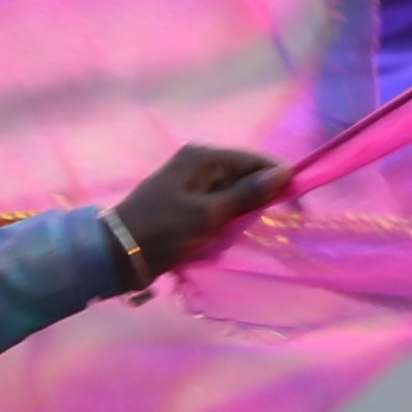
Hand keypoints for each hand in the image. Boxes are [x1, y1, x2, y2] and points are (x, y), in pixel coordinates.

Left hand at [108, 144, 289, 281]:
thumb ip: (246, 194)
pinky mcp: (183, 203)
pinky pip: (215, 209)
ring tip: (226, 236)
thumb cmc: (162, 231)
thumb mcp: (208, 215)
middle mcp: (196, 163)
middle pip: (243, 177)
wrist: (116, 253)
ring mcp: (188, 183)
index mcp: (202, 157)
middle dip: (251, 203)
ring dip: (235, 218)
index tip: (295, 206)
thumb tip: (283, 174)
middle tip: (248, 229)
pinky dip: (220, 224)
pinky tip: (214, 240)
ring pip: (230, 196)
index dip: (276, 181)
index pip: (254, 161)